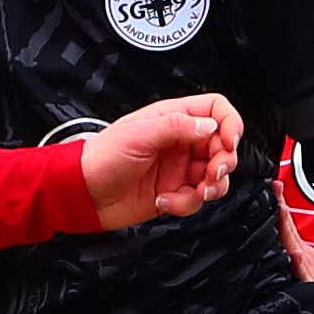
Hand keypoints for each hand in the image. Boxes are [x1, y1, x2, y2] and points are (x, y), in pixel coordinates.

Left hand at [77, 95, 243, 227]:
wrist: (83, 193)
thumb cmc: (101, 157)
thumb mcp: (139, 134)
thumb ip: (177, 126)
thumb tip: (211, 126)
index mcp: (173, 118)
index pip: (216, 110)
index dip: (230, 123)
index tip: (228, 142)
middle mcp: (180, 142)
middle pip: (223, 147)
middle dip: (223, 162)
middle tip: (212, 174)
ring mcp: (179, 169)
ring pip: (216, 176)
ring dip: (210, 187)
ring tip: (193, 192)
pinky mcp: (174, 192)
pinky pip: (196, 199)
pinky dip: (186, 203)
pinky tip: (165, 201)